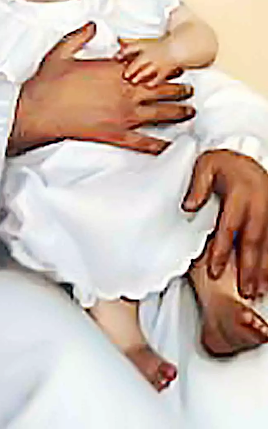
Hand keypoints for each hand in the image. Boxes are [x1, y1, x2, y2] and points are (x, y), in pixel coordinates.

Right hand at [9, 22, 194, 155]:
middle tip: (190, 88)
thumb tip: (93, 26)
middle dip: (178, 88)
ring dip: (177, 111)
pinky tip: (168, 146)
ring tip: (190, 110)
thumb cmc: (49, 82)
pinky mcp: (115, 134)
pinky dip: (157, 145)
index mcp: (115, 71)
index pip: (147, 66)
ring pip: (158, 113)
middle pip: (160, 89)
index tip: (177, 66)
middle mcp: (125, 92)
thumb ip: (81, 36)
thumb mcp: (62, 51)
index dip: (164, 66)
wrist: (39, 111)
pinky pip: (142, 141)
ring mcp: (123, 115)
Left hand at [183, 149, 267, 297]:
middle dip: (249, 269)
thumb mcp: (205, 165)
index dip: (222, 250)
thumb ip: (197, 186)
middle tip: (245, 292)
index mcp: (240, 192)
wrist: (245, 157)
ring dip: (264, 269)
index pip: (230, 226)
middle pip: (253, 241)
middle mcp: (259, 203)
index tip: (215, 271)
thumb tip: (188, 207)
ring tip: (258, 290)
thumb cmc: (224, 163)